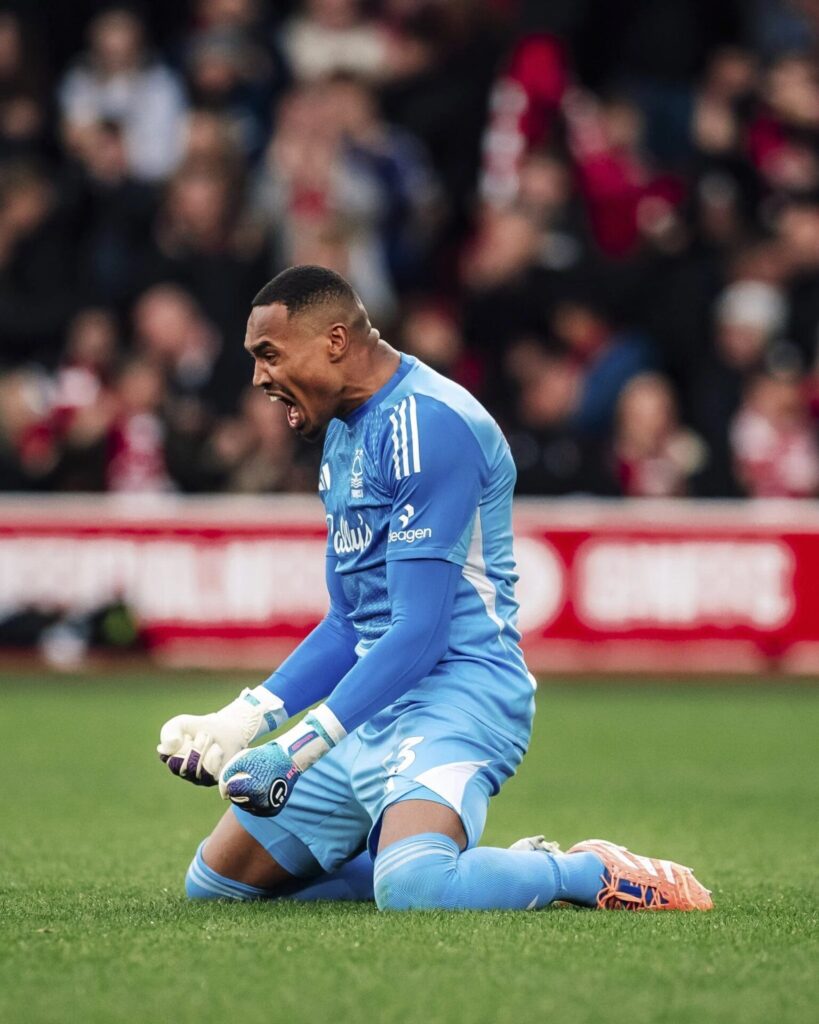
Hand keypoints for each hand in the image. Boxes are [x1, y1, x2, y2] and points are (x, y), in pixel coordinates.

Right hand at [157, 686, 285, 785]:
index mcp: (178, 762)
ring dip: (205, 755)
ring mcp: (208, 778)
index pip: (171, 764)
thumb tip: (164, 749)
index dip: (178, 750)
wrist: (233, 725)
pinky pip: (217, 777)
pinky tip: (220, 750)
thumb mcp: (182, 722)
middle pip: (184, 770)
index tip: (187, 736)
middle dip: (194, 751)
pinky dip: (216, 761)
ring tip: (212, 741)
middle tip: (204, 736)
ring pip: (200, 775)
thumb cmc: (206, 723)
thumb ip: (168, 731)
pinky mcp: (225, 778)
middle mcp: (191, 774)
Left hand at [218, 705, 345, 815]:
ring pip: (246, 806)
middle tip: (245, 778)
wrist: (289, 759)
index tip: (236, 774)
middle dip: (237, 790)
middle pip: (237, 800)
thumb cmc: (265, 757)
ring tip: (253, 783)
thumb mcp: (244, 759)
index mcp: (253, 788)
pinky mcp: (273, 810)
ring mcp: (268, 807)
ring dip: (244, 797)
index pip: (230, 790)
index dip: (229, 781)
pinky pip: (257, 810)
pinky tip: (258, 791)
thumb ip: (229, 774)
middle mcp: (261, 801)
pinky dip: (255, 802)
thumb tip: (224, 793)